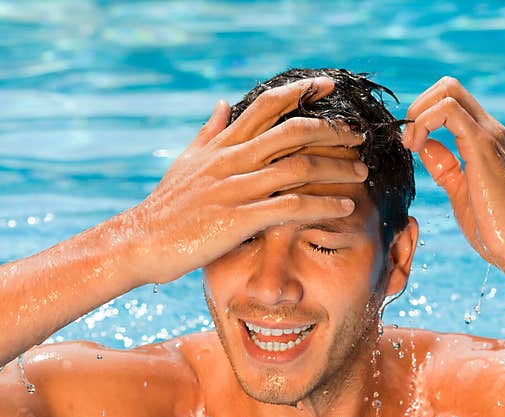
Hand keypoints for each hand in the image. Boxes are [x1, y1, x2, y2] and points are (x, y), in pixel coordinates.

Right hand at [124, 77, 367, 284]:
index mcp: (223, 145)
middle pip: (292, 132)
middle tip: (359, 137)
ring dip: (336, 168)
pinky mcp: (239, 219)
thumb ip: (210, 132)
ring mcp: (236, 188)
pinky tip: (345, 207)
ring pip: (298, 168)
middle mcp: (232, 160)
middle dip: (332, 131)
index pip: (267, 107)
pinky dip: (322, 206)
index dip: (301, 93)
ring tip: (361, 173)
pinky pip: (291, 207)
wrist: (142, 241)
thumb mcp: (186, 161)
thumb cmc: (167, 206)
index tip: (329, 87)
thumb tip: (223, 102)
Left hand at [402, 76, 504, 272]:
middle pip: (448, 86)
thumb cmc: (491, 226)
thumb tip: (425, 146)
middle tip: (407, 141)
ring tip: (410, 145)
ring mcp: (488, 134)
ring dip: (418, 113)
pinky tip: (416, 148)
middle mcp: (488, 129)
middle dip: (417, 106)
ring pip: (448, 90)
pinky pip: (448, 110)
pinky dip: (424, 122)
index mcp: (483, 139)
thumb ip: (444, 166)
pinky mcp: (482, 144)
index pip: (450, 101)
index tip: (409, 145)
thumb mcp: (458, 190)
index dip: (422, 115)